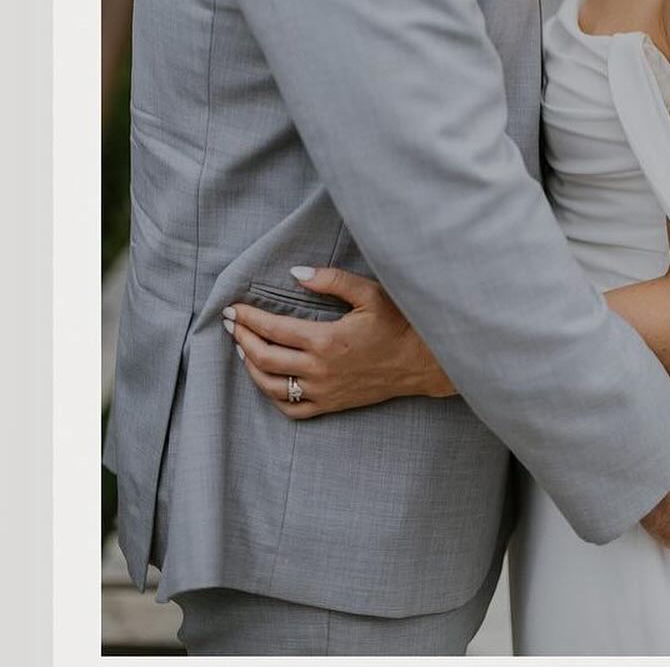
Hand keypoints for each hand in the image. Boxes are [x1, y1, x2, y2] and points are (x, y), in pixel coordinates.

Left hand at [222, 266, 454, 419]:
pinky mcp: (331, 405)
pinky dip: (272, 397)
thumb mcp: (369, 293)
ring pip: (271, 386)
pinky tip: (267, 381)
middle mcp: (319, 370)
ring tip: (243, 348)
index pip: (273, 329)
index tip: (233, 308)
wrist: (423, 361)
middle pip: (264, 357)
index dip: (249, 317)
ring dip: (251, 366)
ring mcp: (323, 391)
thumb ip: (330, 281)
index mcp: (325, 340)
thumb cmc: (399, 323)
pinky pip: (292, 410)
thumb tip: (295, 274)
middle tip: (231, 324)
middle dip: (242, 338)